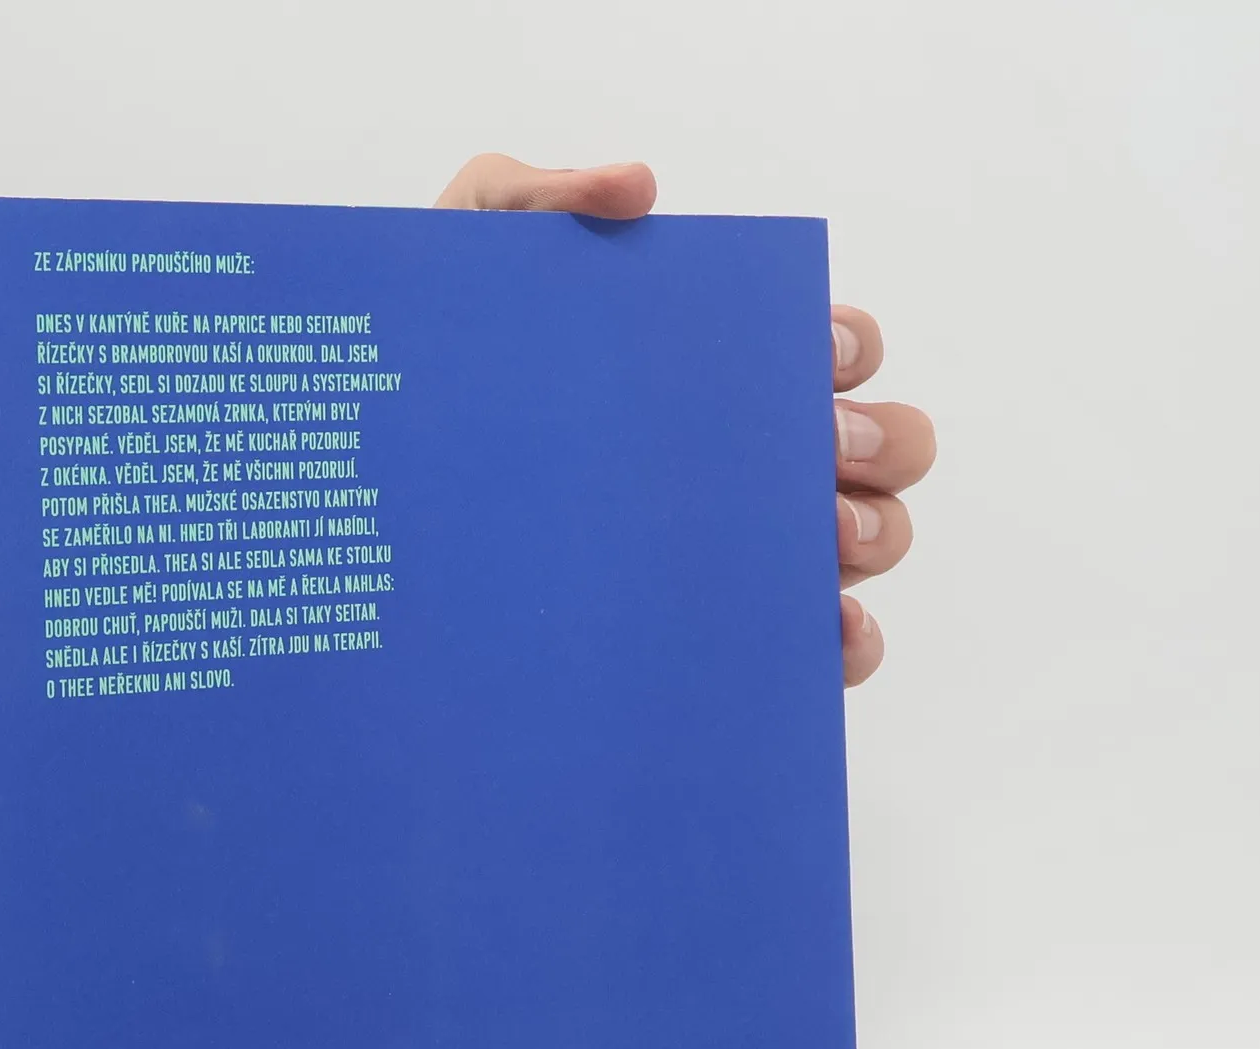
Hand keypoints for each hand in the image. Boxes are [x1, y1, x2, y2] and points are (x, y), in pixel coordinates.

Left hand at [437, 155, 933, 686]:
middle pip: (881, 444)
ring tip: (815, 540)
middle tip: (814, 454)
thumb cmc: (441, 385)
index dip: (846, 347)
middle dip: (874, 443)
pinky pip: (821, 648)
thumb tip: (637, 189)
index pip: (835, 348)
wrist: (378, 495)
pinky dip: (846, 641)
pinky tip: (821, 628)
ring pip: (871, 540)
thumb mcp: (463, 268)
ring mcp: (742, 552)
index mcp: (719, 370)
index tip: (810, 358)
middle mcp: (748, 461)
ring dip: (869, 535)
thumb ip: (537, 199)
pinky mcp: (720, 635)